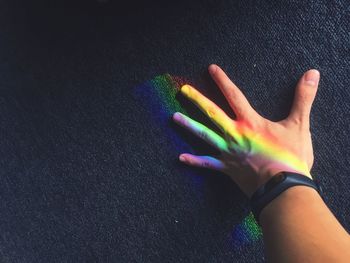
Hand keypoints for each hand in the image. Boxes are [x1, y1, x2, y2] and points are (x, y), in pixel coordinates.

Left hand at [173, 64, 319, 197]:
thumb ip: (303, 98)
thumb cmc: (291, 158)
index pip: (234, 95)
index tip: (210, 69)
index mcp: (250, 122)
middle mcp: (234, 134)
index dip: (223, 81)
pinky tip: (180, 158)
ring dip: (189, 126)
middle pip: (212, 113)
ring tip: (174, 117)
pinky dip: (194, 161)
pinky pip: (207, 164)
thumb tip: (312, 73)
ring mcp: (228, 152)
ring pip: (204, 136)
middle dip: (197, 100)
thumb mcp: (299, 125)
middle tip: (182, 90)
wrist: (284, 188)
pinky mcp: (227, 168)